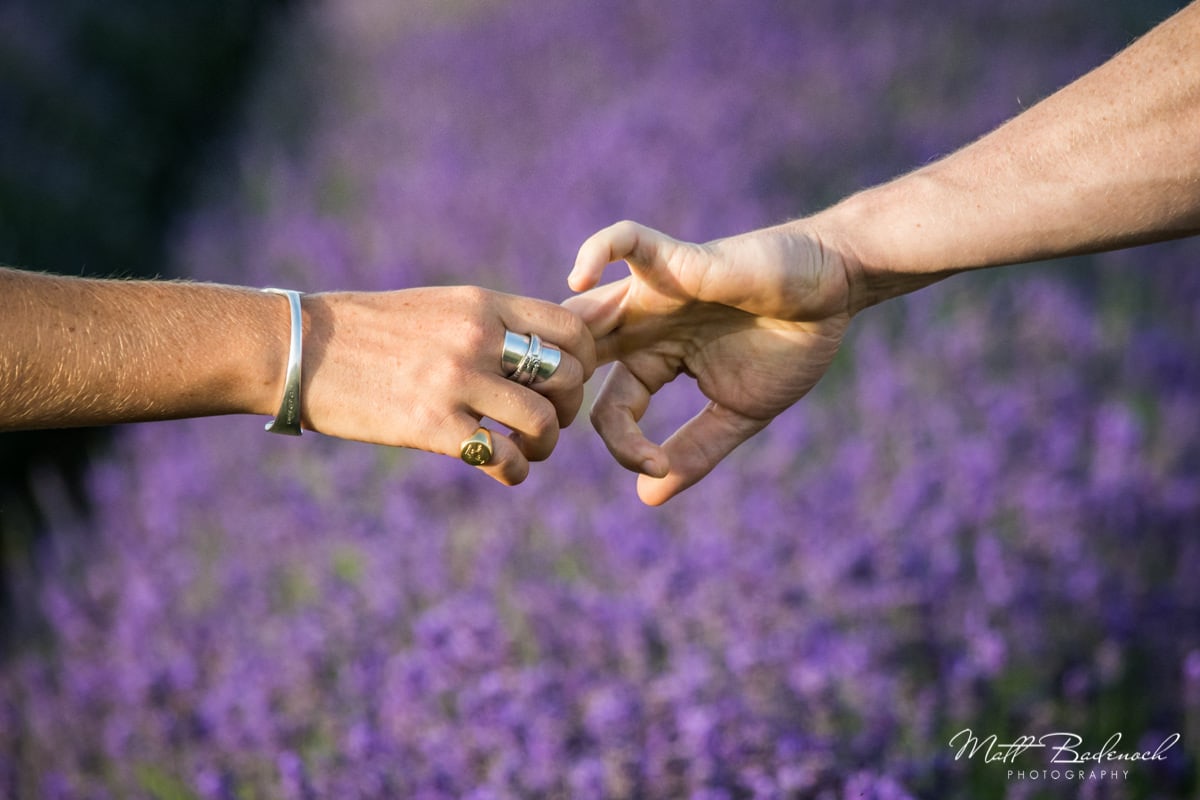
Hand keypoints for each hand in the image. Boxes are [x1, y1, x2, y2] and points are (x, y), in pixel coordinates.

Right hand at [299, 286, 594, 484]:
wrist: (299, 348)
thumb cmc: (369, 330)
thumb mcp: (439, 308)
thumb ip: (492, 323)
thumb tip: (537, 344)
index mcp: (482, 304)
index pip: (570, 329)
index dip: (584, 361)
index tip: (566, 381)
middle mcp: (477, 337)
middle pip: (567, 377)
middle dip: (568, 408)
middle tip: (547, 422)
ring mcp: (455, 381)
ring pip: (542, 421)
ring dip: (543, 446)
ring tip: (525, 451)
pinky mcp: (431, 426)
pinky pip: (501, 458)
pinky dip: (513, 472)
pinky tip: (500, 470)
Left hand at [565, 220, 851, 504]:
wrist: (834, 292)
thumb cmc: (790, 346)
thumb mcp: (738, 411)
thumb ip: (696, 451)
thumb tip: (649, 497)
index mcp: (653, 361)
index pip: (608, 408)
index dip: (622, 445)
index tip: (655, 467)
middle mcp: (642, 326)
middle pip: (574, 359)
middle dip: (555, 389)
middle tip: (554, 421)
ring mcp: (654, 291)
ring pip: (583, 308)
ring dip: (562, 340)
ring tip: (559, 372)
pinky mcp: (677, 259)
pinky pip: (626, 241)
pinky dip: (596, 251)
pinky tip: (578, 279)